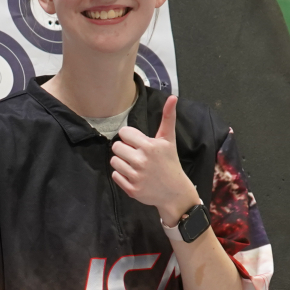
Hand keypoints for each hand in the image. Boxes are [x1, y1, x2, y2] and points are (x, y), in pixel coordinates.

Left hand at [112, 95, 198, 225]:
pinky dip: (122, 176)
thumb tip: (172, 97)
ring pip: (114, 161)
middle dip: (124, 150)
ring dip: (122, 162)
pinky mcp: (132, 189)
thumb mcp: (169, 140)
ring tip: (135, 166)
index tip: (138, 143)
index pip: (124, 133)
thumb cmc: (170, 162)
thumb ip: (168, 118)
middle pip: (116, 147)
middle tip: (136, 155)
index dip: (129, 137)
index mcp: (149, 146)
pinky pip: (115, 176)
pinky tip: (134, 176)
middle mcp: (142, 161)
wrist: (175, 192)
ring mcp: (136, 176)